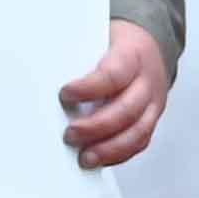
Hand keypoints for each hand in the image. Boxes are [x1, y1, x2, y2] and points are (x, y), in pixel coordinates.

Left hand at [61, 20, 170, 169]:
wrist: (149, 48)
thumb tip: (46, 77)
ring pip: (137, 131)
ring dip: (109, 148)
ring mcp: (153, 103)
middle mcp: (147, 81)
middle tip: (70, 134)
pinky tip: (100, 158)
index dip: (89, 88)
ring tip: (85, 157)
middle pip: (126, 109)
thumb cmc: (118, 45)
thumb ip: (80, 58)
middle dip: (96, 126)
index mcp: (133, 55)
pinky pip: (139, 142)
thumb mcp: (100, 39)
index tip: (64, 94)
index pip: (113, 74)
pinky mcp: (151, 120)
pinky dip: (119, 154)